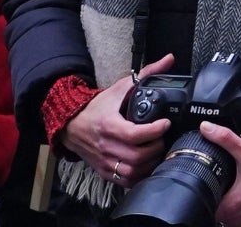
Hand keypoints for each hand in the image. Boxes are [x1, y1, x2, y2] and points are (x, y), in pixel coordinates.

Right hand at [61, 54, 174, 188]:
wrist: (71, 125)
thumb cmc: (98, 107)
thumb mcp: (121, 87)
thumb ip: (147, 74)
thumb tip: (169, 59)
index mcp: (109, 125)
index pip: (134, 135)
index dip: (154, 131)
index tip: (165, 123)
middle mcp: (105, 146)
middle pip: (137, 156)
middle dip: (156, 147)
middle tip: (162, 137)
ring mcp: (104, 161)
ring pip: (132, 172)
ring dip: (150, 163)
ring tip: (157, 150)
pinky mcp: (104, 171)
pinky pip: (125, 181)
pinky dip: (139, 175)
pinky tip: (147, 164)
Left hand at [202, 124, 240, 226]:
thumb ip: (225, 138)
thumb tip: (206, 127)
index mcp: (230, 205)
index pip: (205, 205)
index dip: (205, 194)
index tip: (210, 184)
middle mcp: (237, 219)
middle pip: (215, 212)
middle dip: (217, 199)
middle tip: (224, 184)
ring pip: (228, 219)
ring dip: (228, 208)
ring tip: (235, 191)